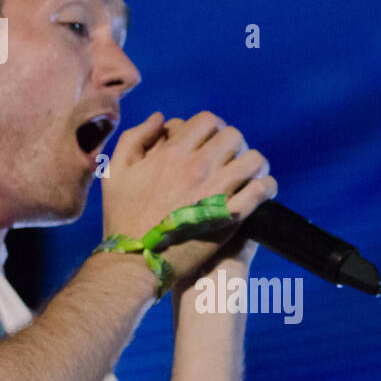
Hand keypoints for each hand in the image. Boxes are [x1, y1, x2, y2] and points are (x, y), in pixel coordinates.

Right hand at [101, 110, 275, 287]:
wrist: (135, 261)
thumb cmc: (122, 217)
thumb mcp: (115, 171)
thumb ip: (135, 137)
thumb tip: (160, 118)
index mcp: (172, 153)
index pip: (207, 121)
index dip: (211, 127)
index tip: (208, 141)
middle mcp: (197, 167)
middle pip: (234, 136)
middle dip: (233, 143)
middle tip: (228, 158)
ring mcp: (216, 191)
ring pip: (253, 159)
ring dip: (253, 163)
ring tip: (247, 174)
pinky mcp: (230, 217)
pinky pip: (262, 190)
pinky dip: (265, 186)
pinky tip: (258, 191)